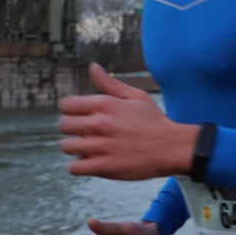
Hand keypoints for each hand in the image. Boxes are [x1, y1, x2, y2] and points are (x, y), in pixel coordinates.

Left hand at [59, 64, 197, 179]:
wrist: (171, 147)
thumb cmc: (153, 121)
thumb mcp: (135, 96)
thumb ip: (110, 83)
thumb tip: (92, 67)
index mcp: (105, 104)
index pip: (66, 105)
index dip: (71, 110)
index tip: (82, 116)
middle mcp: (100, 124)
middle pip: (64, 125)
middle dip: (72, 129)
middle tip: (87, 133)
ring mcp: (101, 146)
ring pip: (66, 146)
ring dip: (76, 148)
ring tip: (90, 148)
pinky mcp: (104, 167)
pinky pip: (74, 167)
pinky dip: (79, 166)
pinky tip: (91, 161)